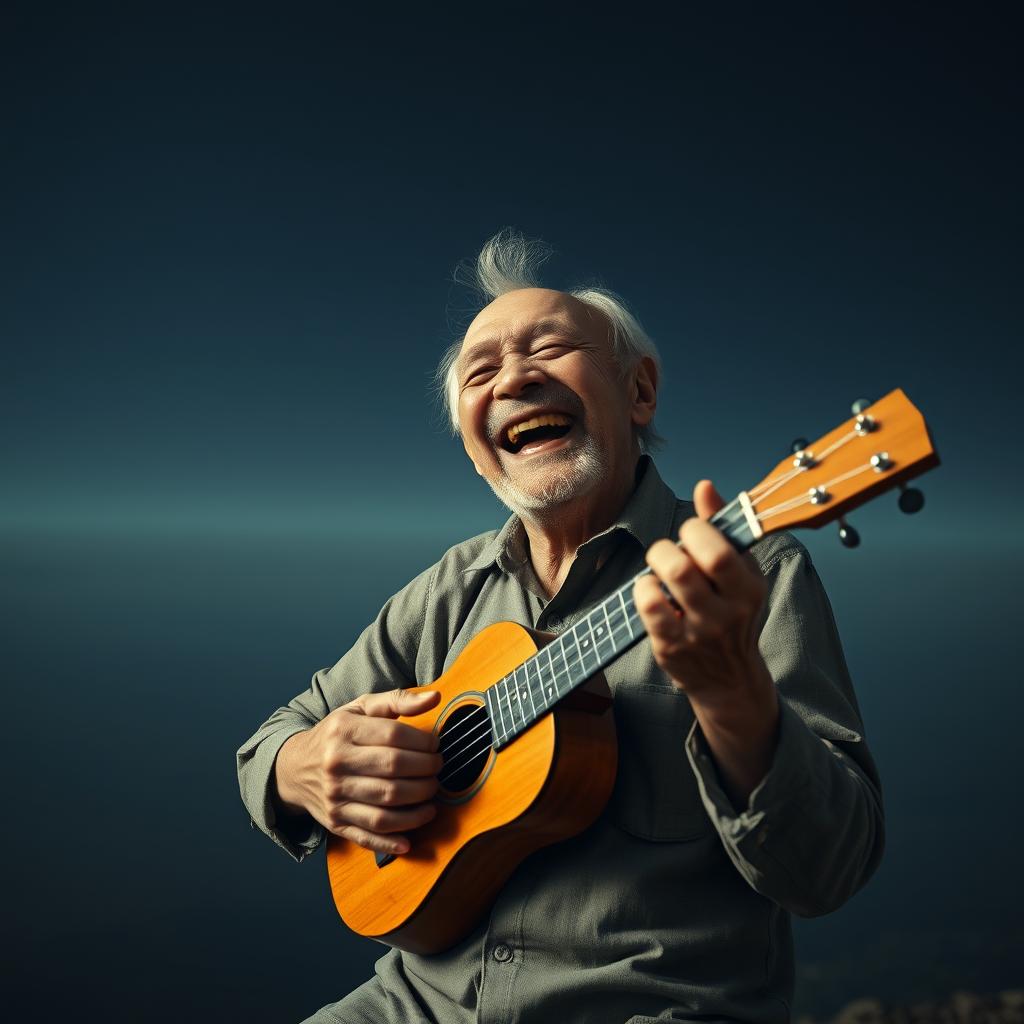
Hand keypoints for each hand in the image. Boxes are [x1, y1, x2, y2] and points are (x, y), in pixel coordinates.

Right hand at [274, 687, 443, 855]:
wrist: (294, 767)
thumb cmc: (336, 734)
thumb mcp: (360, 708)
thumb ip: (398, 700)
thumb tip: (435, 697)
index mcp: (344, 730)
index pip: (394, 735)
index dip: (423, 742)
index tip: (435, 746)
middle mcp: (336, 762)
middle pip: (393, 769)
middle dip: (426, 771)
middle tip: (437, 769)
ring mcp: (334, 795)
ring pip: (385, 804)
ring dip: (418, 804)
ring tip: (432, 796)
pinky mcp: (334, 821)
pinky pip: (368, 834)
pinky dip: (391, 840)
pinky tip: (409, 840)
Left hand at [634, 479, 769, 707]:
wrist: (730, 679)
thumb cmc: (733, 615)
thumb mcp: (741, 574)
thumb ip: (722, 529)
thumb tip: (705, 487)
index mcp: (748, 588)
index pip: (719, 551)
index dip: (695, 531)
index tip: (690, 533)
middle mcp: (726, 612)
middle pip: (685, 566)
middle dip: (668, 547)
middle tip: (670, 552)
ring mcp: (698, 632)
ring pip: (665, 583)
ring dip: (655, 565)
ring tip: (660, 570)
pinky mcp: (671, 646)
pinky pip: (648, 607)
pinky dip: (643, 589)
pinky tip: (650, 590)